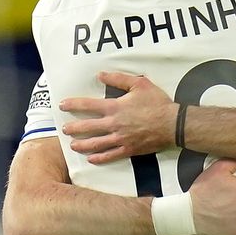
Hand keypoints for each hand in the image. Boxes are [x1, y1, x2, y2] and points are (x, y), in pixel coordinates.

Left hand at [60, 71, 176, 163]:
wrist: (172, 124)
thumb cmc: (157, 102)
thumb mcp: (139, 84)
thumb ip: (118, 79)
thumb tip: (100, 75)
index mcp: (115, 107)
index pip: (88, 105)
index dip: (74, 104)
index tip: (62, 105)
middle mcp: (114, 124)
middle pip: (88, 127)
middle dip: (73, 128)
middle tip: (64, 129)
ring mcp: (120, 139)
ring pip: (96, 143)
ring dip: (82, 144)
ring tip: (73, 145)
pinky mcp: (129, 149)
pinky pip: (110, 155)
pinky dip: (99, 158)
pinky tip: (91, 159)